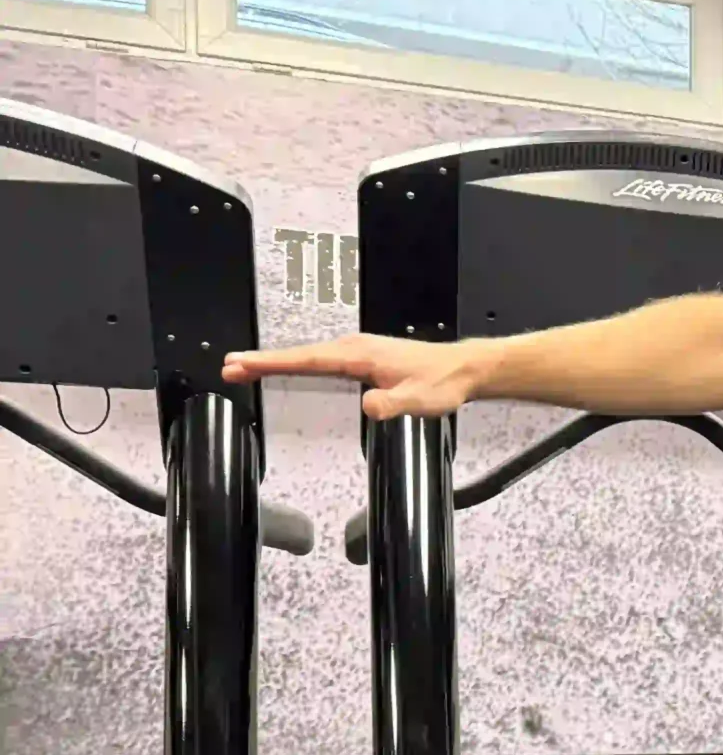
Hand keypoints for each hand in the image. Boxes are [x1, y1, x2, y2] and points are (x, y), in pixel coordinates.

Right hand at [222, 334, 491, 420]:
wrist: (462, 370)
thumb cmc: (441, 383)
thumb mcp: (418, 401)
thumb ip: (392, 406)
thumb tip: (367, 407)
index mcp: (359, 355)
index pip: (306, 361)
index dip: (272, 363)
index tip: (242, 364)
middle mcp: (354, 347)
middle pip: (299, 355)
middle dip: (262, 360)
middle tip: (228, 368)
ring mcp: (357, 350)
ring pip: (308, 355)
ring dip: (277, 360)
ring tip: (245, 368)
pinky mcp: (363, 357)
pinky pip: (321, 359)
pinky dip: (298, 362)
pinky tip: (288, 368)